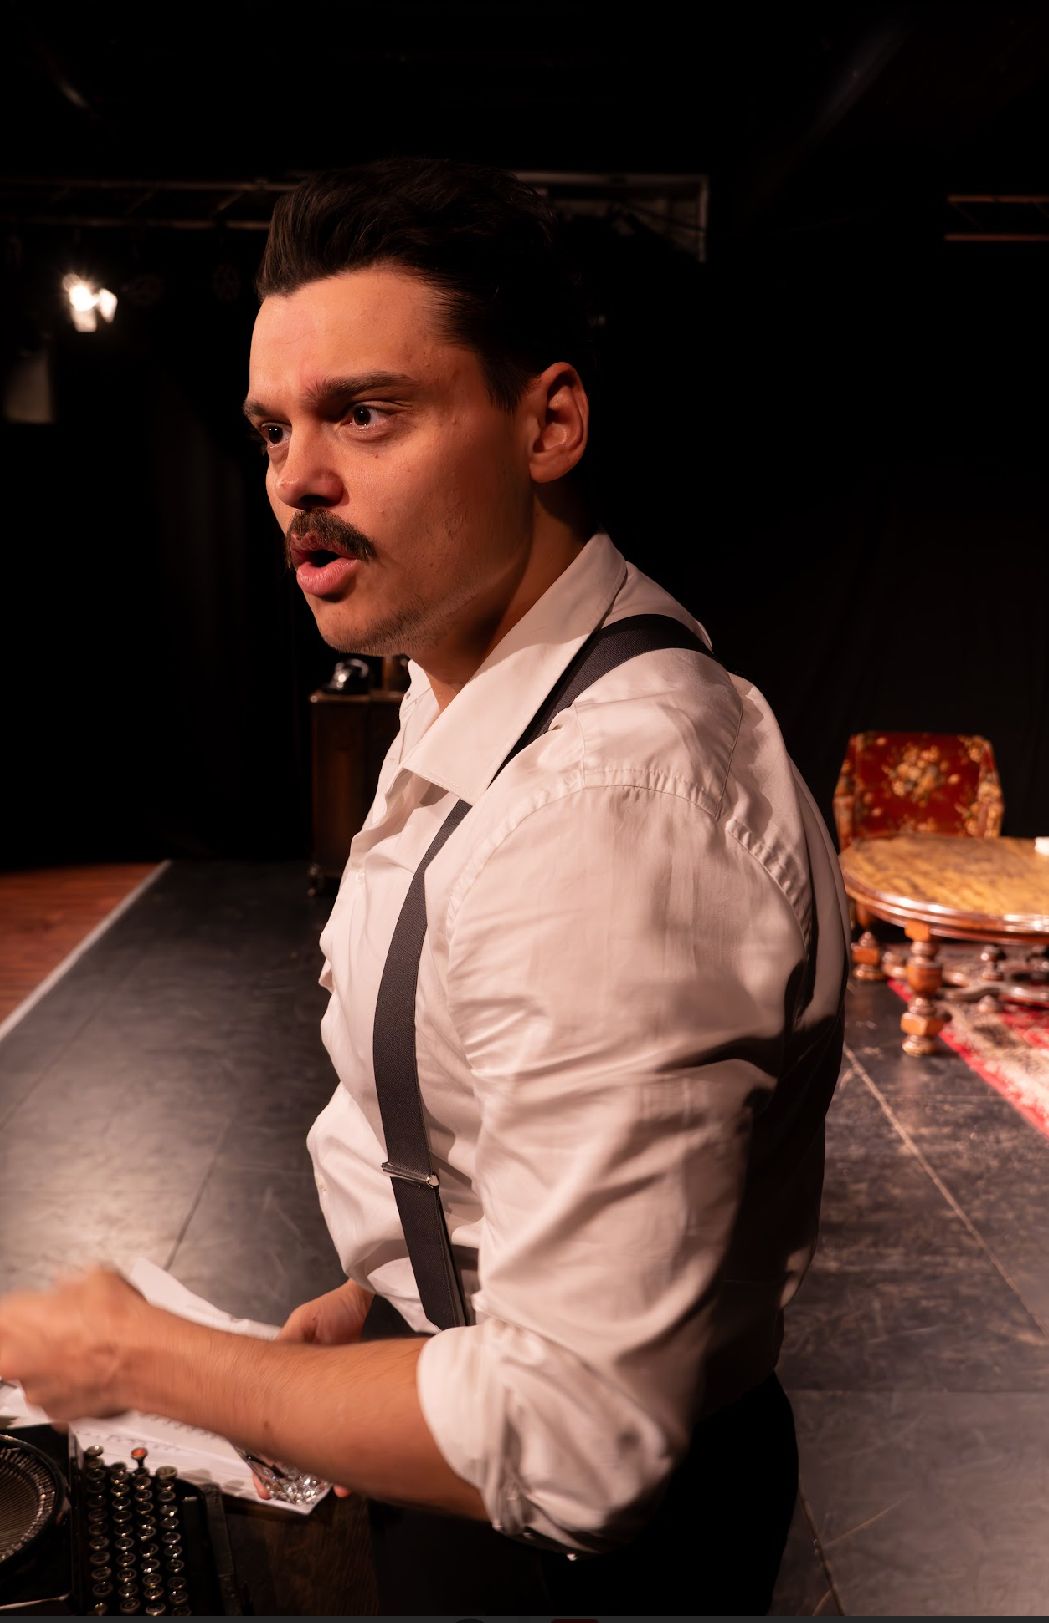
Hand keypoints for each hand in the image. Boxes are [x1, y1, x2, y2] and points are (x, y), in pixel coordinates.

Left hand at [0, 1267, 148, 1421]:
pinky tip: (92, 1369)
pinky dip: (69, 1386)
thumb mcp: (92, 1278)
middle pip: (9, 1352)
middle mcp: (13, 1361)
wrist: (145, 1358)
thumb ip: (66, 1289)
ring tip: (84, 1349)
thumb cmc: (118, 1320)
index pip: (2, 1320)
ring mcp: (33, 1392)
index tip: (31, 1315)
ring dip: (51, 1366)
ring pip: (33, 1376)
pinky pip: (55, 1396)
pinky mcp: (55, 1413)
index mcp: (12, 1322)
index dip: (18, 1316)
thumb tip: (70, 1292)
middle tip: (56, 1331)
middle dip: (30, 1342)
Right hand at [251, 1279, 372, 1500]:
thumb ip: (288, 1344)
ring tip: (335, 1487)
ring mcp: (329, 1400)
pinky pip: (347, 1433)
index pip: (269, 1420)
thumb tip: (269, 1372)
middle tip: (293, 1490)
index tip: (264, 1476)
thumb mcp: (305, 1323)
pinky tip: (353, 1469)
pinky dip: (348, 1452)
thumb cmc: (333, 1310)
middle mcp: (306, 1394)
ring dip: (325, 1465)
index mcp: (287, 1377)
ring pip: (322, 1442)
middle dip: (292, 1469)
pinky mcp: (351, 1402)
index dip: (263, 1451)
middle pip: (294, 1439)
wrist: (365, 1304)